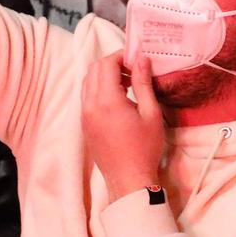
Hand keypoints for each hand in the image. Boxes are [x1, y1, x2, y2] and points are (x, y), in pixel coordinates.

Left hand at [81, 50, 166, 199]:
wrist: (128, 180)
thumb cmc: (145, 148)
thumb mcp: (151, 114)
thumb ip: (143, 84)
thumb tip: (142, 60)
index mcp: (107, 101)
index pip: (106, 64)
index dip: (122, 56)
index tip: (138, 59)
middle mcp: (90, 105)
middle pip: (94, 69)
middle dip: (112, 63)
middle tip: (133, 69)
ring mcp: (84, 115)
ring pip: (88, 82)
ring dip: (105, 75)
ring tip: (128, 84)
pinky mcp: (84, 124)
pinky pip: (87, 96)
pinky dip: (99, 89)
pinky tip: (119, 99)